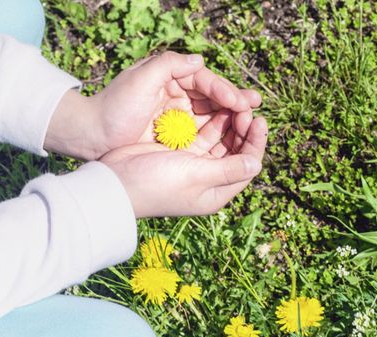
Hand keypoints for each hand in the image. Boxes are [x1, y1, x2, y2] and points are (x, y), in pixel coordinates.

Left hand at [45, 52, 261, 159]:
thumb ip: (169, 65)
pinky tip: (234, 138)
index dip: (222, 90)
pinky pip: (203, 133)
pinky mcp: (177, 136)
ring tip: (252, 121)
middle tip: (255, 105)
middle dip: (235, 102)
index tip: (238, 101)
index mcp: (170, 78)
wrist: (92, 136)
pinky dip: (219, 134)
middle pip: (213, 97)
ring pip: (212, 115)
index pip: (203, 81)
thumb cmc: (114, 106)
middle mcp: (178, 95)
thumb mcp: (140, 79)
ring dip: (232, 118)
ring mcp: (179, 117)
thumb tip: (200, 60)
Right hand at [101, 114, 267, 217]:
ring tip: (235, 104)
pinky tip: (216, 107)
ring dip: (228, 124)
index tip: (260, 120)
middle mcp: (208, 179)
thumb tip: (258, 164)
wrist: (116, 182)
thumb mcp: (197, 176)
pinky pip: (203, 135)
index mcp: (217, 192)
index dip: (256, 143)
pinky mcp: (180, 152)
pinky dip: (211, 123)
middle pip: (235, 152)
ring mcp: (194, 165)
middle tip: (246, 107)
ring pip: (220, 141)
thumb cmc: (157, 183)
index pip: (247, 166)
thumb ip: (229, 169)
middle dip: (243, 130)